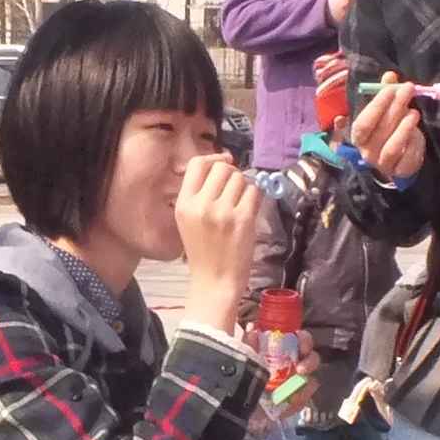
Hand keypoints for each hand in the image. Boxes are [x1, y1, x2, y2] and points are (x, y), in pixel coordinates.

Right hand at [176, 152, 263, 327]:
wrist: (214, 282)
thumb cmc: (203, 251)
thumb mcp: (188, 220)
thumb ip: (198, 194)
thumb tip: (222, 163)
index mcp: (184, 204)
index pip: (197, 163)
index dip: (214, 158)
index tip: (224, 162)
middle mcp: (201, 205)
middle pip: (223, 168)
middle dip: (232, 174)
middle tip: (234, 189)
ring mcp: (223, 212)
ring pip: (241, 178)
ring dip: (244, 187)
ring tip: (240, 204)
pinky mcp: (243, 220)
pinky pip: (254, 192)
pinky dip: (255, 198)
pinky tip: (248, 211)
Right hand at [346, 74, 425, 178]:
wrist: (399, 159)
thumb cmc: (388, 130)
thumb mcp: (386, 111)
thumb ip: (386, 93)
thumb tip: (390, 75)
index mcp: (359, 136)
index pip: (363, 123)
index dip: (376, 105)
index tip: (391, 88)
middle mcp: (367, 152)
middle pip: (379, 131)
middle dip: (395, 108)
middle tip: (408, 90)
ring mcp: (383, 164)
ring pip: (392, 147)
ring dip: (404, 128)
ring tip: (414, 113)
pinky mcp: (399, 171)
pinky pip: (406, 158)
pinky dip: (413, 143)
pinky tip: (418, 132)